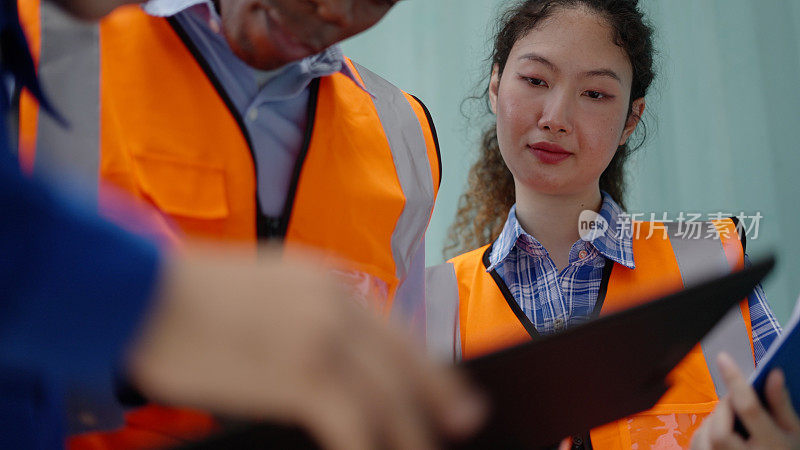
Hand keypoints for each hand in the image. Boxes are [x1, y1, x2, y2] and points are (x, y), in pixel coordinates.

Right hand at [125, 245, 485, 449]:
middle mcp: (338, 304)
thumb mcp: (265, 293)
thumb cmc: (191, 298)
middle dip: (439, 400)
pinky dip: (370, 448)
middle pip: (406, 363)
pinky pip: (354, 423)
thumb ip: (308, 317)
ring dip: (410, 434)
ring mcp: (324, 337)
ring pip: (389, 397)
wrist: (141, 292)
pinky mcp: (302, 373)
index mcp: (330, 282)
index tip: (449, 389)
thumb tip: (333, 363)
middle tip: (465, 423)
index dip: (428, 366)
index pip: (395, 332)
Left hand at [691, 352, 799, 449]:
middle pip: (721, 430)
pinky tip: (719, 430)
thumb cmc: (788, 449)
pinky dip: (704, 433)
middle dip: (723, 409)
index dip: (736, 381)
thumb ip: (781, 404)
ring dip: (713, 420)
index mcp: (774, 447)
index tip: (724, 358)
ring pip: (705, 439)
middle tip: (733, 400)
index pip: (749, 410)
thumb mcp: (795, 430)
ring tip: (730, 418)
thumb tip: (773, 373)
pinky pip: (698, 446)